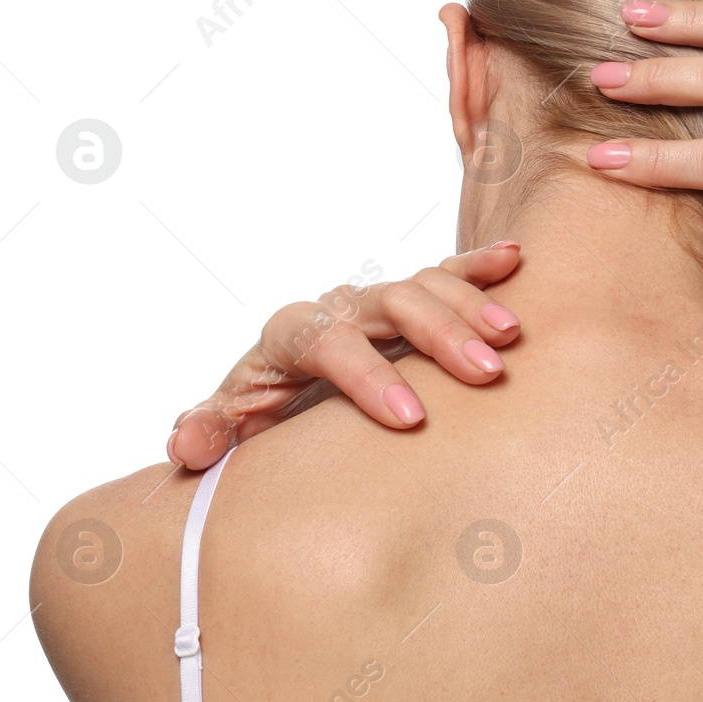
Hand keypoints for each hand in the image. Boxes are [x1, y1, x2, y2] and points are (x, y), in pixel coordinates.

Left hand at [167, 243, 522, 468]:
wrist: (283, 391)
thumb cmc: (261, 414)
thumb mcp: (229, 427)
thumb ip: (207, 431)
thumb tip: (187, 442)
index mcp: (291, 336)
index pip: (326, 341)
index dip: (367, 375)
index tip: (409, 417)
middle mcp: (338, 308)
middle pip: (389, 302)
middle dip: (438, 334)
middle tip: (484, 373)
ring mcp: (378, 303)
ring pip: (425, 285)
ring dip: (470, 306)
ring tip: (510, 337)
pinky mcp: (413, 303)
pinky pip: (447, 274)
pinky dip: (479, 266)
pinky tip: (515, 259)